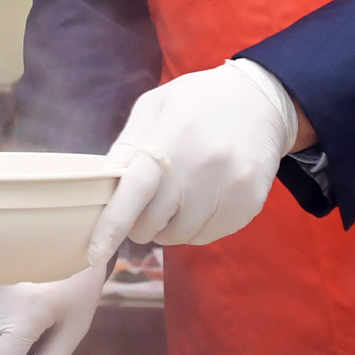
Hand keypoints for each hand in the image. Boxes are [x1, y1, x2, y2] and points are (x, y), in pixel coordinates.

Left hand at [86, 59, 297, 266]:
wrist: (260, 100)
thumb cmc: (196, 102)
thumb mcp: (154, 108)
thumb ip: (126, 148)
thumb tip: (100, 186)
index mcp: (171, 138)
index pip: (134, 191)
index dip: (111, 226)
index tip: (94, 254)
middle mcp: (201, 167)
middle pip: (153, 222)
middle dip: (138, 223)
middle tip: (142, 206)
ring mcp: (229, 189)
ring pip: (180, 236)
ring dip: (167, 226)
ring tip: (174, 198)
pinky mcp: (249, 205)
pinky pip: (207, 235)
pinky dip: (194, 226)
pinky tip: (200, 199)